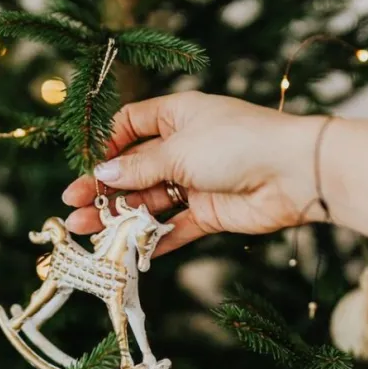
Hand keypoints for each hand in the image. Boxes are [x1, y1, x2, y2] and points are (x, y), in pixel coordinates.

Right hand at [62, 92, 324, 255]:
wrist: (294, 173)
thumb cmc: (238, 143)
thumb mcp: (179, 150)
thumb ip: (139, 168)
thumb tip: (102, 175)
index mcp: (177, 116)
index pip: (131, 125)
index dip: (107, 145)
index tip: (87, 166)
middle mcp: (184, 147)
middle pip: (134, 169)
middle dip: (104, 188)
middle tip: (73, 206)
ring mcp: (196, 182)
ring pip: (149, 200)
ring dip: (119, 215)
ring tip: (87, 230)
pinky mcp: (209, 213)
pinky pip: (174, 227)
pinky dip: (152, 239)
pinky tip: (126, 251)